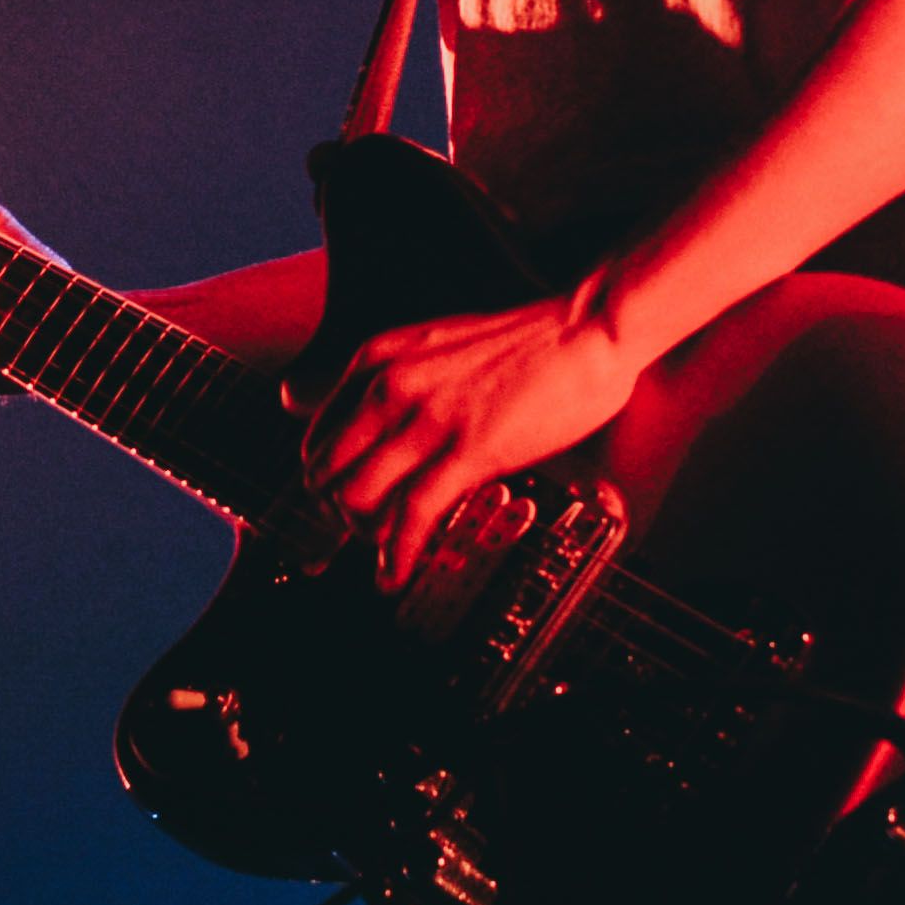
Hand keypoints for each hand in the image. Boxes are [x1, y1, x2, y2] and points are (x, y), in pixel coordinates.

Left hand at [297, 296, 641, 607]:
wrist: (587, 329)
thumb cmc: (527, 342)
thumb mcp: (438, 345)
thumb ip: (401, 380)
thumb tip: (381, 428)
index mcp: (379, 358)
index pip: (317, 435)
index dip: (324, 480)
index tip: (340, 501)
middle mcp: (392, 384)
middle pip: (329, 471)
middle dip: (337, 513)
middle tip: (361, 533)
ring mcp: (430, 418)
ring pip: (360, 496)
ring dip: (365, 536)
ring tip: (383, 552)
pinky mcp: (470, 450)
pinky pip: (413, 515)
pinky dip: (398, 554)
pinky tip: (395, 575)